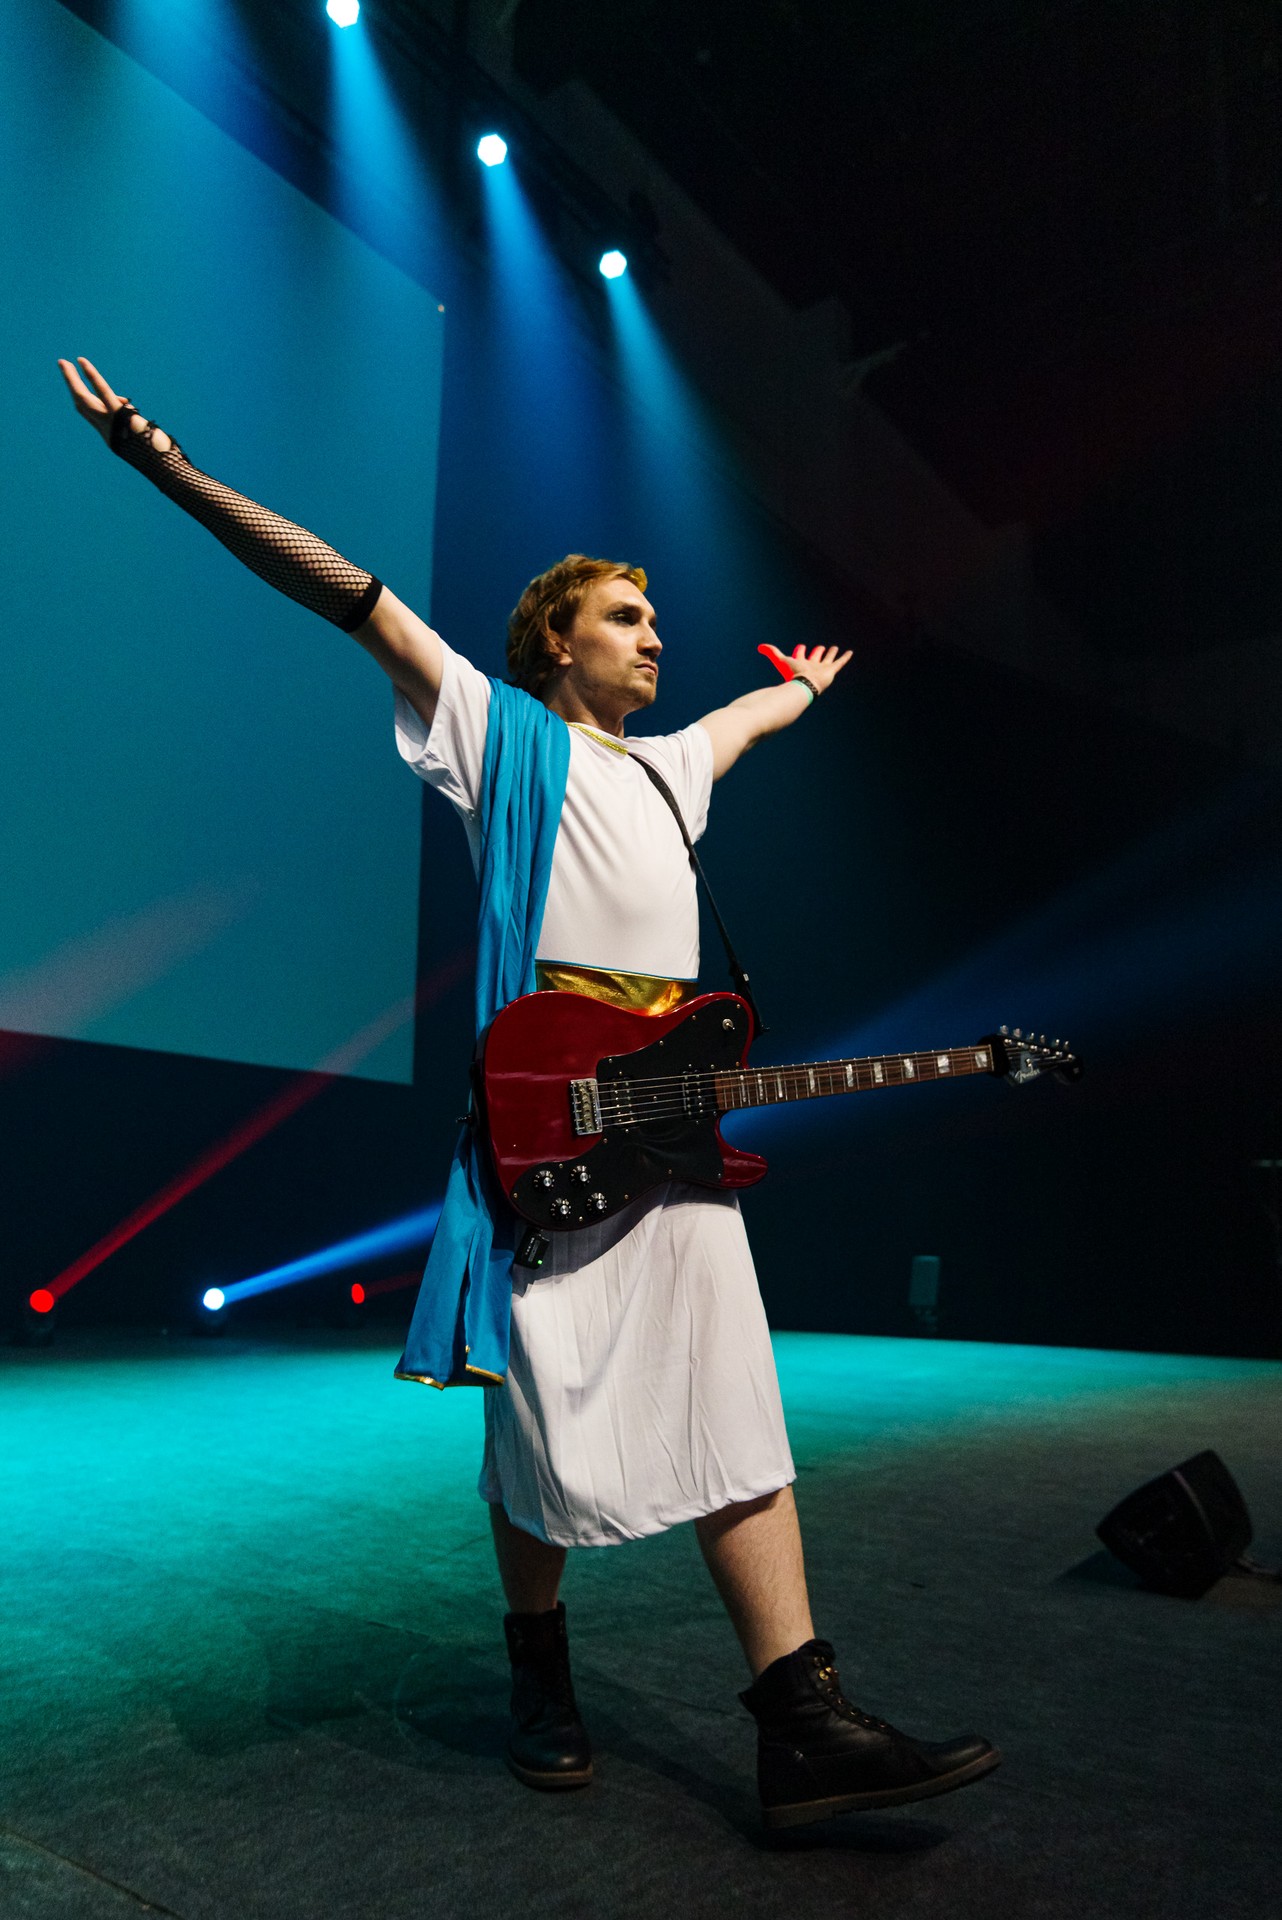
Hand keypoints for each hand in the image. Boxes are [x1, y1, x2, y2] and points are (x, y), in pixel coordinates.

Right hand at [55, 356, 170, 451]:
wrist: (162, 465)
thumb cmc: (160, 454)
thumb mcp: (142, 433)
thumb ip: (130, 417)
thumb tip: (124, 403)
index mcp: (111, 437)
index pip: (91, 415)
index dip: (83, 400)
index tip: (77, 385)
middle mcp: (106, 430)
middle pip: (82, 405)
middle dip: (71, 385)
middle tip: (63, 365)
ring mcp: (110, 422)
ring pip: (83, 398)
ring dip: (71, 379)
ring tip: (63, 362)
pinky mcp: (118, 414)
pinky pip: (102, 391)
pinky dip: (91, 375)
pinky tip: (82, 362)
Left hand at [758, 642, 852, 694]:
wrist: (805, 685)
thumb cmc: (793, 674)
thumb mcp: (782, 660)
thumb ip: (771, 652)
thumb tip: (760, 646)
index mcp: (800, 665)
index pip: (800, 656)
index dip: (800, 651)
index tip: (801, 646)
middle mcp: (811, 667)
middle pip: (815, 658)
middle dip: (817, 653)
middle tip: (820, 647)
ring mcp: (822, 669)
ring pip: (827, 660)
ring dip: (830, 654)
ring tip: (834, 648)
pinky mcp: (831, 671)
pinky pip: (839, 663)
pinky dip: (845, 658)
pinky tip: (850, 652)